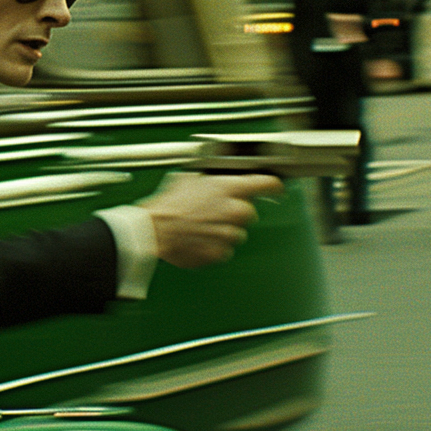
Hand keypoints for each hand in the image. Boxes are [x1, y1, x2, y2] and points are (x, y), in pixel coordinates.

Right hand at [140, 172, 283, 269]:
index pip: (266, 184)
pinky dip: (213, 246)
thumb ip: (209, 179)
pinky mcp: (220, 253)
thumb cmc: (167, 205)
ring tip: (200, 227)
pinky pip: (223, 250)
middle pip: (248, 213)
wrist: (154, 231)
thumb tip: (213, 177)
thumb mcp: (188, 178)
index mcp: (228, 188)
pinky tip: (197, 239)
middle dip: (234, 213)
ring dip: (223, 231)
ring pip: (235, 233)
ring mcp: (229, 235)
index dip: (273, 186)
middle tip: (213, 212)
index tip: (276, 189)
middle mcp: (234, 211)